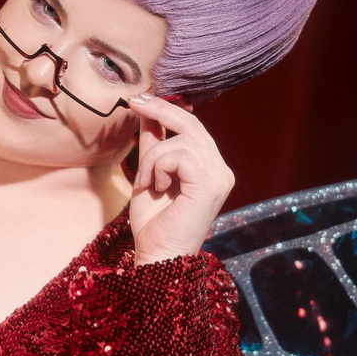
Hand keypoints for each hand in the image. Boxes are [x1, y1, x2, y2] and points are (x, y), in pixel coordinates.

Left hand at [127, 95, 233, 264]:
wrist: (157, 256)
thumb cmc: (153, 223)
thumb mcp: (149, 173)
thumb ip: (153, 143)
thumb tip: (147, 110)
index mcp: (210, 168)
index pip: (193, 127)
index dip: (168, 109)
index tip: (141, 99)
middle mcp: (221, 170)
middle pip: (192, 124)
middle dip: (161, 110)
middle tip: (135, 102)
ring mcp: (220, 176)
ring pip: (181, 139)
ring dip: (153, 158)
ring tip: (148, 182)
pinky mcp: (211, 183)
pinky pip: (180, 153)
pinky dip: (159, 166)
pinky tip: (158, 187)